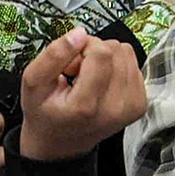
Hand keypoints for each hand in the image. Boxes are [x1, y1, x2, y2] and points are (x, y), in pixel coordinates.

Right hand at [16, 28, 147, 161]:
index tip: (69, 64)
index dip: (83, 47)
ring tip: (87, 78)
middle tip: (76, 73)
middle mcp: (115, 108)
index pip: (101, 53)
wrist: (61, 142)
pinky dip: (116, 67)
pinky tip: (100, 83)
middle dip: (93, 52)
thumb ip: (53, 56)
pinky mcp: (141, 104)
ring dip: (105, 59)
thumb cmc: (45, 112)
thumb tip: (80, 33)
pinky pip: (133, 64)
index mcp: (86, 106)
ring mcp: (132, 107)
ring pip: (127, 53)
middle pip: (116, 51)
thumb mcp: (33, 83)